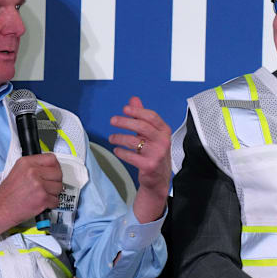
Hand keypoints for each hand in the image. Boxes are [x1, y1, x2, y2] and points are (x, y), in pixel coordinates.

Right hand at [0, 153, 61, 247]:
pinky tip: (41, 203)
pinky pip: (56, 200)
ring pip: (59, 187)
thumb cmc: (6, 195)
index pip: (51, 158)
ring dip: (53, 193)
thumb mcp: (17, 172)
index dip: (55, 166)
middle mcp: (33, 172)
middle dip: (56, 181)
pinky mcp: (42, 198)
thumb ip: (33, 167)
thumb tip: (49, 168)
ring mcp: (38, 185)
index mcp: (26, 163)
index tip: (53, 172)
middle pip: (58, 173)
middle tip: (49, 186)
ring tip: (42, 195)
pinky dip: (51, 204)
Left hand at [109, 96, 171, 222]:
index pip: (151, 116)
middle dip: (125, 122)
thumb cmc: (154, 152)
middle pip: (142, 126)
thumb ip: (142, 116)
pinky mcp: (149, 165)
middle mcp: (163, 141)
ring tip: (112, 138)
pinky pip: (130, 156)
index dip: (137, 111)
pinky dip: (121, 152)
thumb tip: (134, 100)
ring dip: (119, 138)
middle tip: (113, 120)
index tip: (125, 109)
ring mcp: (157, 154)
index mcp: (164, 131)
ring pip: (133, 141)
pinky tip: (117, 150)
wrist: (159, 178)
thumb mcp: (151, 133)